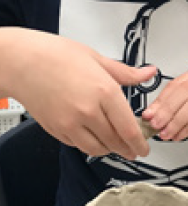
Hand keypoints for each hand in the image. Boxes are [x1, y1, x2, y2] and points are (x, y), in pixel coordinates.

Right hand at [1, 28, 156, 158]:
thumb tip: (148, 73)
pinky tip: (94, 137)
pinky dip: (90, 145)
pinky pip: (79, 145)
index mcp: (104, 92)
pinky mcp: (57, 130)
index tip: (144, 148)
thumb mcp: (97, 59)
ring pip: (97, 149)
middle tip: (134, 150)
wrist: (21, 62)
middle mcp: (88, 112)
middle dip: (128, 149)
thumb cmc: (55, 55)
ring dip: (110, 150)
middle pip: (115, 142)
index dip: (140, 143)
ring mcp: (70, 124)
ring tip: (116, 145)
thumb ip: (126, 73)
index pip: (129, 128)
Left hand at [142, 61, 187, 160]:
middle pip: (186, 90)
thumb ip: (186, 104)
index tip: (150, 113)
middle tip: (155, 124)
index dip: (162, 99)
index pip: (181, 81)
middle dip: (166, 110)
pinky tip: (182, 135)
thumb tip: (158, 113)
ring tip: (168, 133)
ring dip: (176, 121)